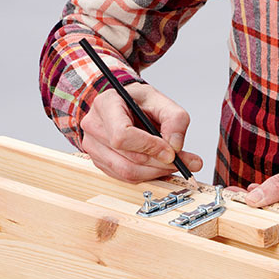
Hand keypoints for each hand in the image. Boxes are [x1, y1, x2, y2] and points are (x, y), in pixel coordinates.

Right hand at [80, 83, 202, 182]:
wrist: (125, 105)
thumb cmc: (139, 101)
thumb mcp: (162, 102)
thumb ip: (175, 121)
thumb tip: (176, 147)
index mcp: (106, 104)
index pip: (122, 135)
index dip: (149, 147)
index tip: (170, 152)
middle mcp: (94, 126)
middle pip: (128, 157)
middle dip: (160, 163)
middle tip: (185, 163)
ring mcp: (93, 146)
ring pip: (127, 172)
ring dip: (156, 172)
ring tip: (173, 164)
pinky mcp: (99, 162)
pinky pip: (125, 177)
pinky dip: (146, 175)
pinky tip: (158, 165)